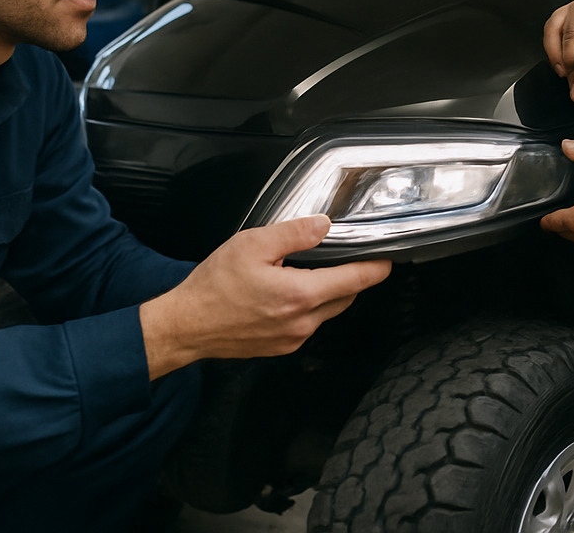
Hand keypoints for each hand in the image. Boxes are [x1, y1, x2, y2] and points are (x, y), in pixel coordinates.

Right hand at [140, 215, 390, 377]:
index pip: (355, 281)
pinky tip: (287, 292)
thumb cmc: (213, 286)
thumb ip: (293, 233)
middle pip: (346, 297)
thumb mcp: (252, 245)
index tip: (388, 259)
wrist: (186, 326)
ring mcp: (293, 339)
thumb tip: (324, 225)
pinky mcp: (281, 347)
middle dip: (351, 278)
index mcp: (300, 295)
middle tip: (344, 257)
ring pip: (327, 312)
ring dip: (327, 293)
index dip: (376, 267)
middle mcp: (302, 323)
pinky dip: (308, 307)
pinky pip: (308, 325)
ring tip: (308, 272)